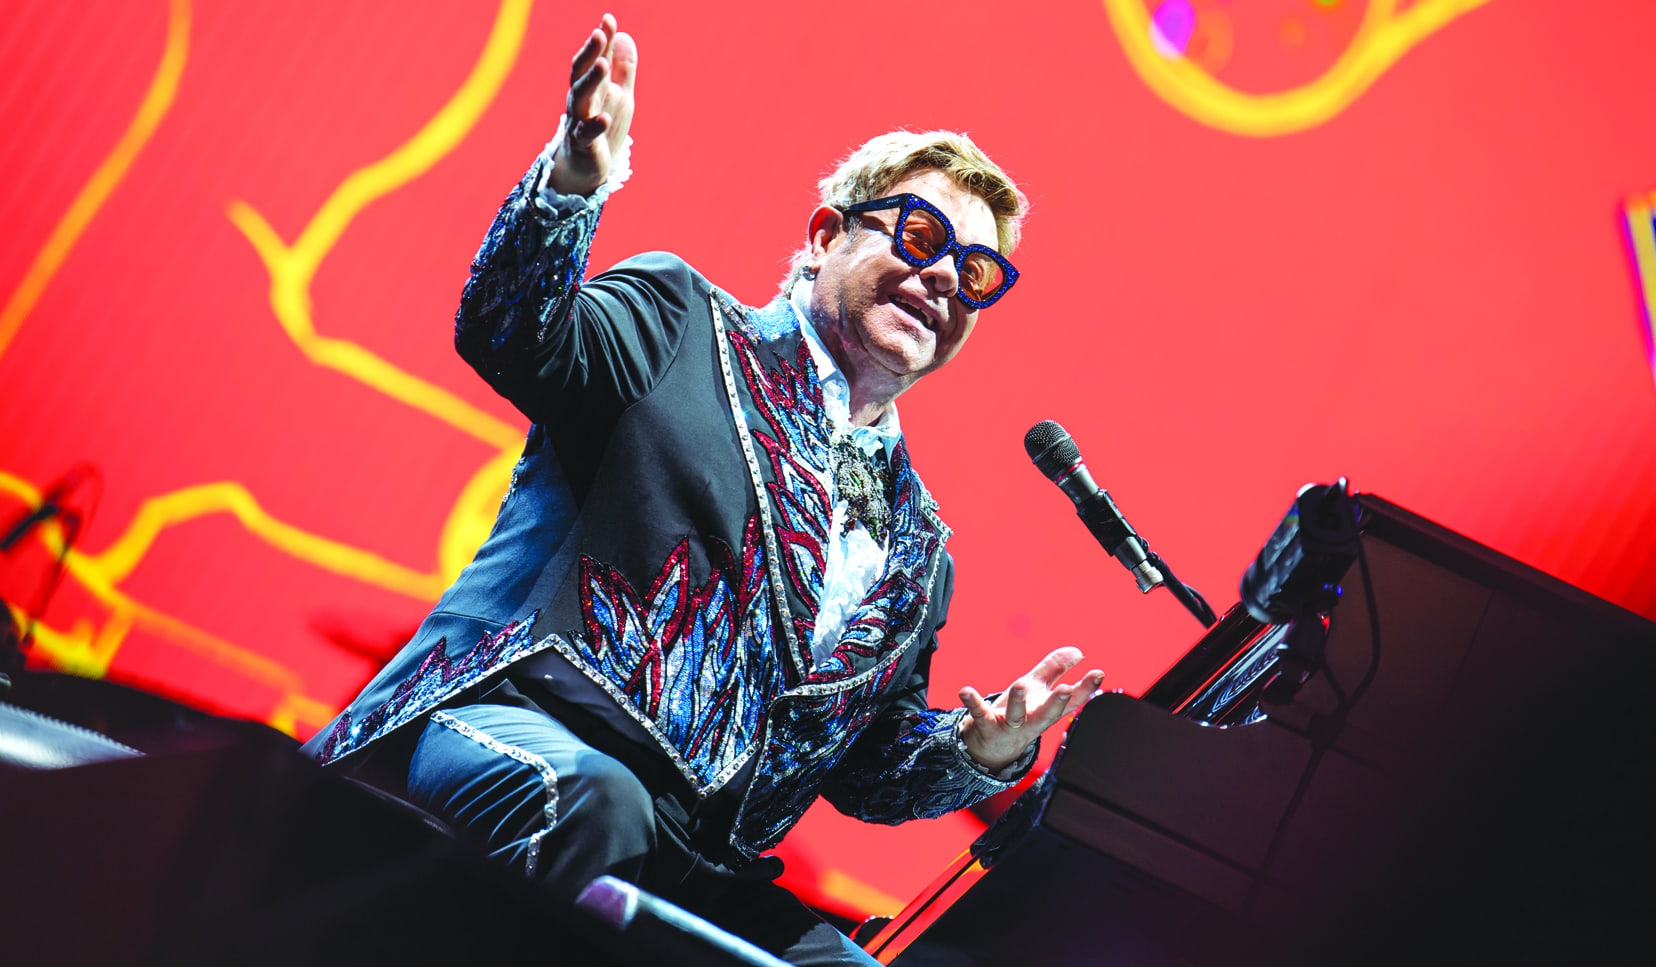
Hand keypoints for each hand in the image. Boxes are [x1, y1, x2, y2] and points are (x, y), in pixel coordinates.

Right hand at [549, 13, 637, 195]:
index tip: (609, 19)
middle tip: (600, 34)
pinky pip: (586, 134)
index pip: (595, 58)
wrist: (586, 168)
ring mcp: (579, 121)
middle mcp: (581, 100)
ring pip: (581, 99)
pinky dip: (594, 126)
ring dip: (591, 81)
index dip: (602, 40)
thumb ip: (624, 69)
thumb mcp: (619, 96)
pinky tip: (604, 117)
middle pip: (581, 73)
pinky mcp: (583, 145)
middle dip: (590, 53)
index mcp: (591, 87)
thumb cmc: (602, 127)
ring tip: (602, 64)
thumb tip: (625, 36)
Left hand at [958, 647, 1104, 772]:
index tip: (1098, 673)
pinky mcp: (986, 726)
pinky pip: (980, 714)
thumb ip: (1055, 669)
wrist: (990, 746)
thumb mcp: (1037, 689)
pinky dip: (973, 703)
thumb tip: (1077, 651)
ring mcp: (1009, 725)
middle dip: (1057, 702)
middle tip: (1065, 688)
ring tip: (1021, 684)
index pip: (1071, 700)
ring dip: (1019, 701)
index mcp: (1047, 710)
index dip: (1086, 688)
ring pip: (1017, 715)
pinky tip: (965, 691)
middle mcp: (1032, 720)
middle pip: (1048, 714)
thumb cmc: (1019, 712)